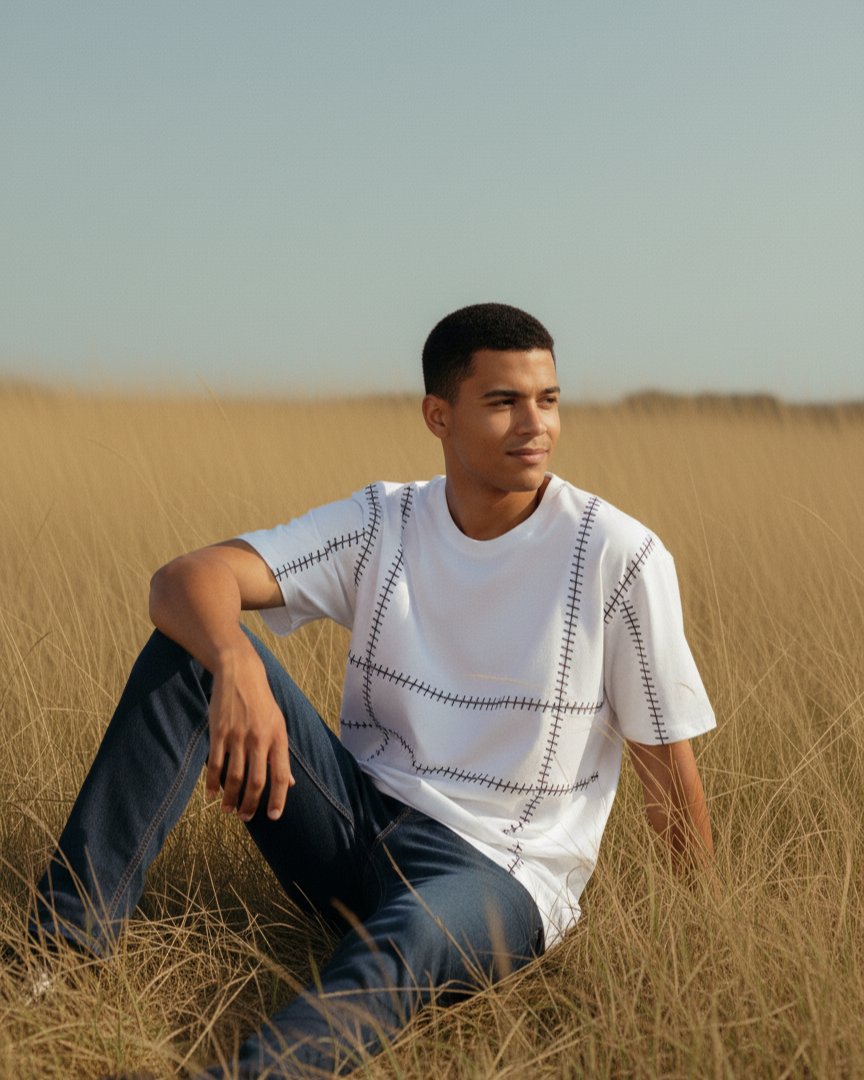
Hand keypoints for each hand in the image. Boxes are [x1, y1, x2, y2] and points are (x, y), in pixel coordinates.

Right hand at [204, 641, 293, 821]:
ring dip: (230, 798)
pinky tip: (211, 794)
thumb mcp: (279, 724)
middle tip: (245, 817)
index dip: (278, 798)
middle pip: (256, 780)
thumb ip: (282, 754)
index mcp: (278, 737)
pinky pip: (215, 764)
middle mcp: (260, 738)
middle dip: (251, 804)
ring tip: (228, 809)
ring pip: (233, 776)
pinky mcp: (219, 732)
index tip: (272, 816)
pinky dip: (212, 782)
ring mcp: (238, 736)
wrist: (240, 673)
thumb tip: (291, 783)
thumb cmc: (262, 702)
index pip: (281, 775)